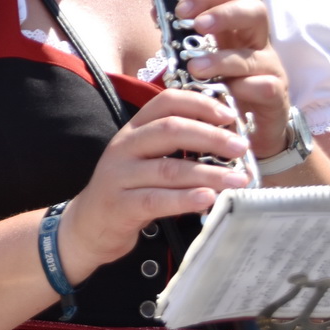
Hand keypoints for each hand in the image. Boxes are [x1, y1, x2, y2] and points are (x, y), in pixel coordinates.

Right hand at [60, 85, 253, 277]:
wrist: (87, 227)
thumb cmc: (127, 191)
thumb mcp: (145, 160)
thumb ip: (175, 147)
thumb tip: (226, 139)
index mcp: (133, 129)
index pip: (166, 102)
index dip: (200, 104)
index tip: (230, 116)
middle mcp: (124, 146)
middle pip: (171, 130)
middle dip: (212, 137)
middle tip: (242, 148)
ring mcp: (119, 176)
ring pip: (169, 167)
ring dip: (208, 173)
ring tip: (238, 179)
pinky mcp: (119, 206)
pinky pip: (157, 199)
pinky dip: (185, 199)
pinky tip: (209, 199)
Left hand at [178, 0, 293, 161]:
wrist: (247, 135)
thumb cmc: (221, 94)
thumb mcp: (200, 64)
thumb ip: (182, 41)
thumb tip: (157, 13)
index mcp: (235, 32)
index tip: (181, 9)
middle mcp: (256, 45)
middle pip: (254, 11)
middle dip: (224, 14)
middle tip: (197, 26)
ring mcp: (270, 70)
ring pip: (252, 55)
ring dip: (221, 60)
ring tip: (195, 69)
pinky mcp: (277, 97)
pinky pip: (265, 87)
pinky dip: (243, 89)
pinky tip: (226, 96)